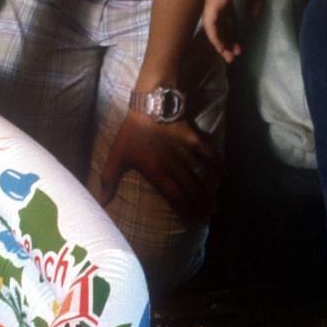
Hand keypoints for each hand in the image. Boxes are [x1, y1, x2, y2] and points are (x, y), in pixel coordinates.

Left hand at [93, 111, 224, 223]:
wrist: (149, 104)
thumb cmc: (132, 131)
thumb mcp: (117, 155)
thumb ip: (109, 179)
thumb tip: (101, 202)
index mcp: (157, 172)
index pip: (175, 197)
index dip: (185, 210)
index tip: (192, 221)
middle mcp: (174, 166)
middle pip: (191, 191)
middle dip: (200, 207)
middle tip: (207, 220)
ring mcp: (186, 153)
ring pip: (201, 178)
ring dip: (209, 194)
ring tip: (214, 208)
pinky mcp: (195, 140)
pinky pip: (210, 156)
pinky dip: (218, 167)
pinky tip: (224, 178)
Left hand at [202, 0, 274, 62]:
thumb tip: (253, 13)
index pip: (226, 15)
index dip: (232, 32)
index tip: (240, 46)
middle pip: (219, 22)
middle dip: (226, 40)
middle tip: (233, 55)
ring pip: (213, 25)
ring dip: (221, 42)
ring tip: (230, 56)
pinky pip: (210, 23)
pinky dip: (215, 37)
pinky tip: (221, 48)